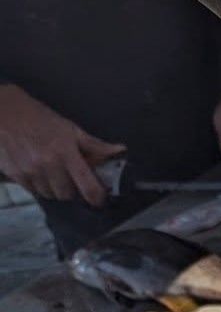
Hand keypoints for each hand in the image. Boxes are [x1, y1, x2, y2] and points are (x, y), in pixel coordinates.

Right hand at [0, 84, 124, 206]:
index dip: (97, 197)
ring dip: (54, 188)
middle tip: (71, 178)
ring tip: (53, 172)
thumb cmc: (39, 118)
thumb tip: (118, 150)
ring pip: (49, 195)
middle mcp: (48, 165)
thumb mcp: (70, 128)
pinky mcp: (15, 174)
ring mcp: (29, 171)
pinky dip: (38, 186)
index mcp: (66, 153)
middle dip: (72, 189)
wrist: (4, 112)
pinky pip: (33, 191)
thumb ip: (94, 145)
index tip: (99, 199)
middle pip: (67, 195)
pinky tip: (38, 171)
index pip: (87, 186)